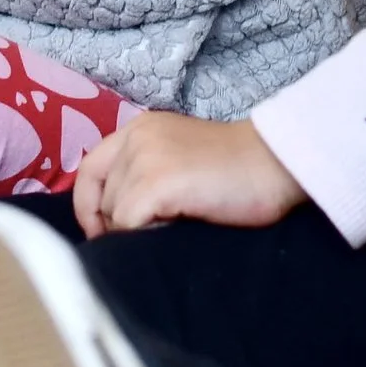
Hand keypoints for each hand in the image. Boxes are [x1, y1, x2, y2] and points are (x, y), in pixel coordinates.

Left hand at [72, 111, 306, 235]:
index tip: (105, 233)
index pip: (89, 170)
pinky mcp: (156, 183)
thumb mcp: (181, 159)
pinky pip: (128, 223)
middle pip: (99, 196)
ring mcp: (144, 158)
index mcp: (140, 129)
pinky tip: (174, 232)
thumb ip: (148, 173)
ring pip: (113, 213)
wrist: (278, 164)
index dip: (87, 207)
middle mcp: (136, 138)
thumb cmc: (239, 171)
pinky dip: (144, 237)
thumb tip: (114, 221)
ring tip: (171, 231)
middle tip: (149, 238)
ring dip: (135, 232)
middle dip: (115, 225)